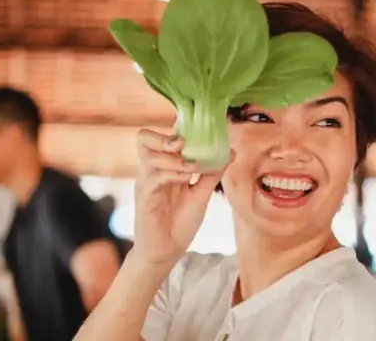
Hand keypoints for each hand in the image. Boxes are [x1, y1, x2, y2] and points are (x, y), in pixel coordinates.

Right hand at [131, 129, 233, 266]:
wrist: (166, 252)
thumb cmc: (180, 222)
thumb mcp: (201, 194)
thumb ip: (212, 173)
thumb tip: (231, 152)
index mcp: (164, 166)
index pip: (164, 137)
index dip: (178, 126)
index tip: (199, 124)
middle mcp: (152, 171)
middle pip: (144, 138)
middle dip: (164, 135)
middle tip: (183, 142)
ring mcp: (146, 183)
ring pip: (151, 156)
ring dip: (174, 158)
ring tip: (193, 166)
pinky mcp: (145, 198)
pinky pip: (153, 177)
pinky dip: (172, 174)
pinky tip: (187, 179)